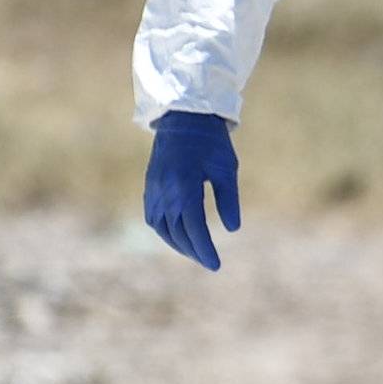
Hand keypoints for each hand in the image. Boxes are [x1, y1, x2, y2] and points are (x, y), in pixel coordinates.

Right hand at [143, 110, 239, 269]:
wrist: (184, 117)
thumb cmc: (211, 142)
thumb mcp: (227, 169)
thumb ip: (228, 200)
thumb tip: (232, 229)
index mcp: (185, 188)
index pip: (194, 229)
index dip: (205, 250)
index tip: (216, 265)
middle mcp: (165, 192)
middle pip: (178, 233)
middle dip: (194, 251)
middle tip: (209, 263)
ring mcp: (154, 190)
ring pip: (162, 228)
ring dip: (178, 244)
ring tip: (195, 252)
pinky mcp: (150, 186)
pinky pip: (153, 217)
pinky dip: (164, 231)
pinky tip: (176, 236)